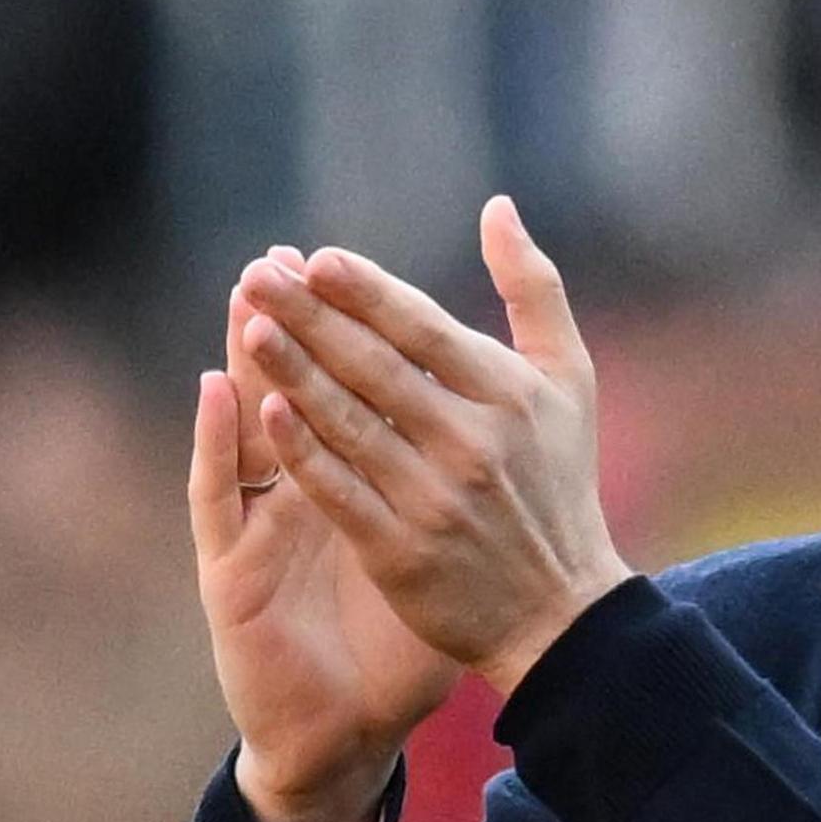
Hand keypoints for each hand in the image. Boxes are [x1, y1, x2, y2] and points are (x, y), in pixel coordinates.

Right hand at [192, 244, 461, 821]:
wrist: (345, 733)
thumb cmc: (396, 646)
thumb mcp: (438, 562)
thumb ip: (466, 494)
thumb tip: (517, 438)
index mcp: (349, 485)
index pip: (338, 394)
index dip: (337, 332)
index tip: (336, 264)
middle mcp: (293, 499)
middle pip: (284, 397)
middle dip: (285, 328)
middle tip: (275, 259)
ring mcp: (257, 531)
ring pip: (245, 434)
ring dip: (246, 366)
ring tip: (244, 298)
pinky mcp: (230, 573)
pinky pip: (221, 500)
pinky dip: (219, 446)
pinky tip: (216, 394)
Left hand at [232, 197, 635, 705]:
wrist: (561, 613)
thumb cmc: (559, 484)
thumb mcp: (570, 381)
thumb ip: (534, 290)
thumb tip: (498, 208)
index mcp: (510, 395)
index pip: (424, 331)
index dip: (367, 293)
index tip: (316, 259)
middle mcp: (474, 443)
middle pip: (376, 369)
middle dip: (312, 318)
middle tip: (256, 276)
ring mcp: (435, 499)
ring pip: (350, 425)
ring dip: (294, 373)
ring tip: (250, 327)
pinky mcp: (402, 551)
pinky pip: (340, 491)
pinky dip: (302, 451)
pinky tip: (264, 410)